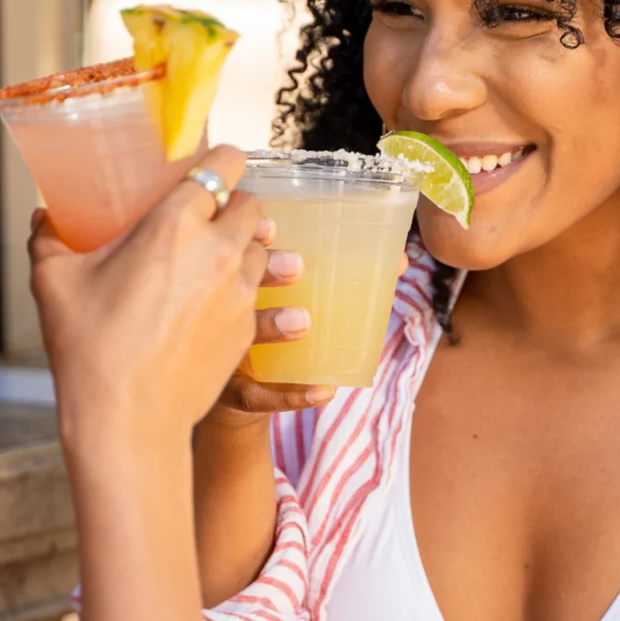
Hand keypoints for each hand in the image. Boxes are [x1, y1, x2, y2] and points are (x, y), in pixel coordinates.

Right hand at [30, 143, 269, 435]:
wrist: (126, 420)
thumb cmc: (88, 347)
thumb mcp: (53, 281)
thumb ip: (49, 237)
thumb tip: (42, 216)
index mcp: (175, 223)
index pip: (226, 163)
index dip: (222, 160)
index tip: (207, 168)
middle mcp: (217, 251)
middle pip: (251, 205)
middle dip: (232, 206)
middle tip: (201, 220)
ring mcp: (239, 293)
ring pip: (261, 249)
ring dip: (242, 248)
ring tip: (208, 263)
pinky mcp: (246, 330)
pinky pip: (257, 295)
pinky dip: (241, 291)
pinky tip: (211, 305)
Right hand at [205, 247, 410, 426]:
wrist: (220, 384)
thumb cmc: (266, 323)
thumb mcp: (289, 294)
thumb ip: (337, 278)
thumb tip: (399, 260)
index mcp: (233, 278)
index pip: (239, 249)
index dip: (254, 234)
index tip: (273, 226)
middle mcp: (219, 310)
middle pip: (235, 284)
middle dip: (265, 271)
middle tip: (296, 267)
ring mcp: (221, 351)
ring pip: (241, 337)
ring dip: (272, 326)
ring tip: (303, 322)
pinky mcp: (228, 390)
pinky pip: (258, 394)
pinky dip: (292, 394)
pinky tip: (325, 391)